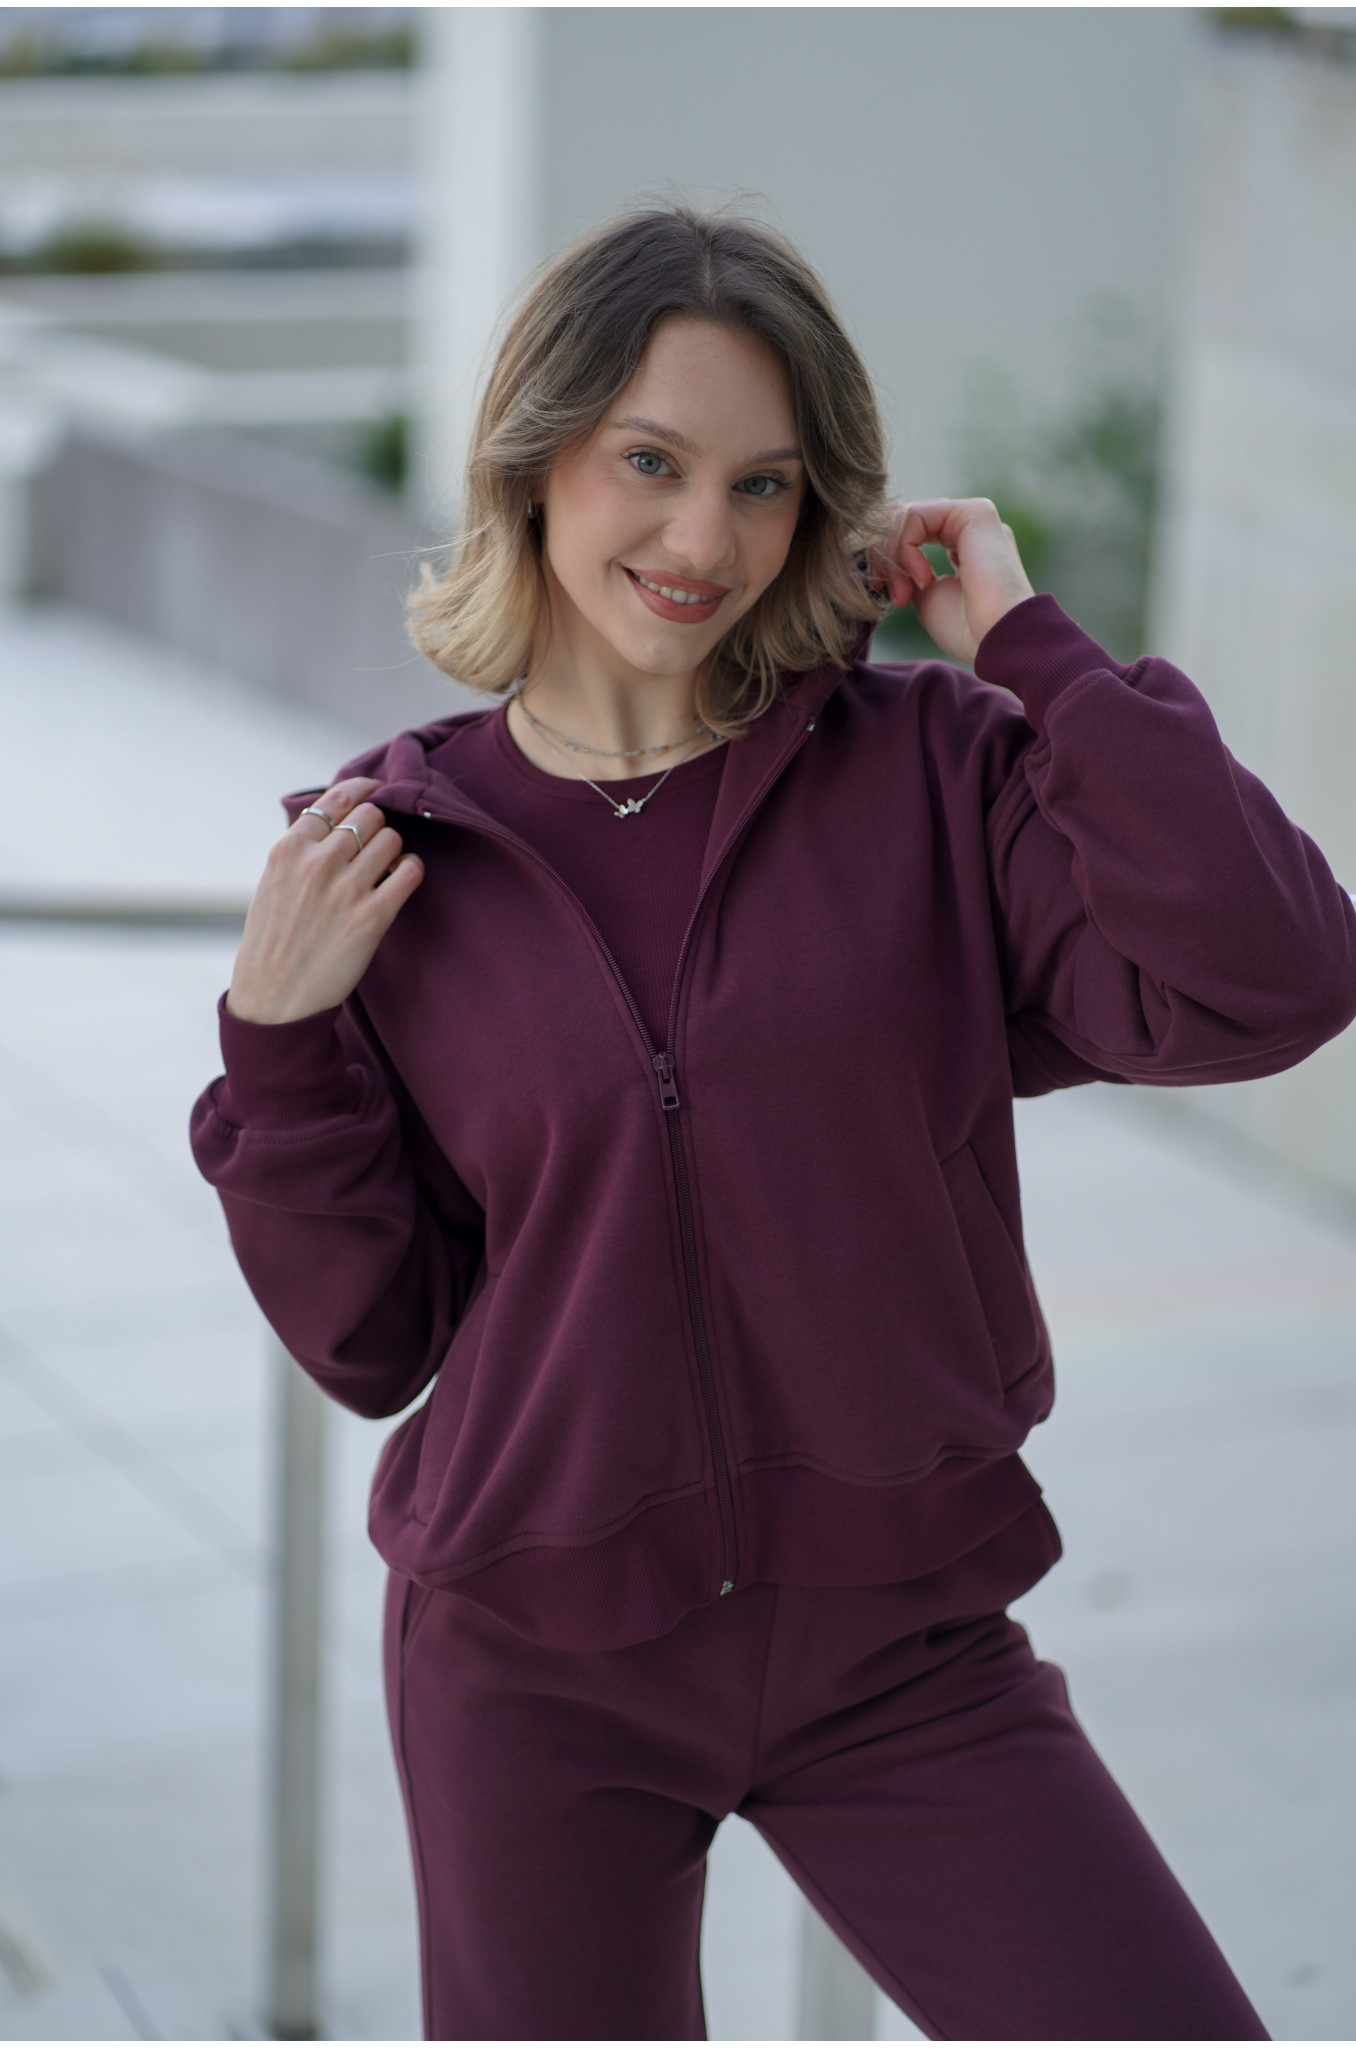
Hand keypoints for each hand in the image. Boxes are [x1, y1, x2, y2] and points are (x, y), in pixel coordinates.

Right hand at [227, 777, 423, 1024]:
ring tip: (383, 871)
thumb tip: (339, 818)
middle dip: (377, 829)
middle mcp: (317, 862)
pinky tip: (399, 882)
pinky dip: (411, 871)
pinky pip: (411, 870)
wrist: (275, 1000)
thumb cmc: (274, 942)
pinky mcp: (373, 916)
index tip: (376, 793)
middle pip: (371, 815)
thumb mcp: (272, 883)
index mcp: (288, 849)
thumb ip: (302, 849)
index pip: (337, 798)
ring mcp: (346, 888)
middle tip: (374, 850)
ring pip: (392, 839)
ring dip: (394, 852)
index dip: (362, 792)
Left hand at [870, 498, 1034, 666]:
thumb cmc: (967, 629)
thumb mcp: (926, 597)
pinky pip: (918, 515)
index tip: (882, 591)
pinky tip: (922, 578)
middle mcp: (969, 530)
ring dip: (891, 553)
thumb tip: (890, 555)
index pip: (911, 535)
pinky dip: (905, 546)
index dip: (887, 559)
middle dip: (884, 555)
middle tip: (882, 588)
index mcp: (962, 549)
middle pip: (906, 522)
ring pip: (907, 516)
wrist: (1000, 639)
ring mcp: (973, 519)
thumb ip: (910, 571)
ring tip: (901, 590)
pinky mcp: (975, 513)